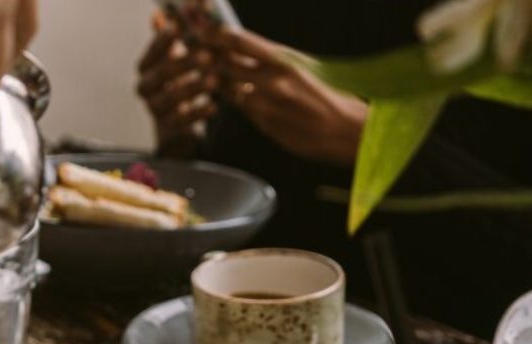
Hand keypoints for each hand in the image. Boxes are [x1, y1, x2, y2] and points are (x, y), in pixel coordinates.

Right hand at [136, 13, 217, 157]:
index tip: (179, 28)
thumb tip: (159, 12)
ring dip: (193, 88)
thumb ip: (171, 36)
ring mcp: (154, 108)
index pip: (153, 51)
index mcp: (145, 67)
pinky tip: (214, 106)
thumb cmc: (179, 78)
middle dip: (184, 64)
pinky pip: (181, 121)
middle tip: (207, 56)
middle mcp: (144, 87)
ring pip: (171, 98)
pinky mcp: (167, 126)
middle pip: (161, 74)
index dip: (164, 40)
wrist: (177, 117)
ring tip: (214, 81)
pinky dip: (198, 113)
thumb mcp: (176, 55)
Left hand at [203, 28, 366, 165]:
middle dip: (203, 55)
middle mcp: (271, 79)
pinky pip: (239, 108)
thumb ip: (272, 59)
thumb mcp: (301, 66)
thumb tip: (244, 48)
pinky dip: (228, 100)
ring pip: (226, 88)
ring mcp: (265, 103)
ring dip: (210, 80)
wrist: (343, 129)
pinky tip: (220, 95)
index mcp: (282, 59)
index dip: (214, 33)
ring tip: (197, 71)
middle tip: (188, 49)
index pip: (239, 41)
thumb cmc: (326, 93)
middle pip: (225, 63)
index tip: (199, 26)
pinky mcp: (263, 123)